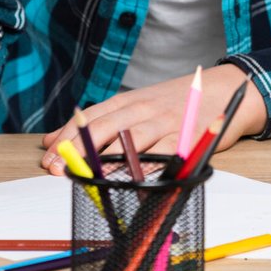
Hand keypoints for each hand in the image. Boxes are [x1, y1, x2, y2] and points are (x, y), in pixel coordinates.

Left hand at [37, 64, 263, 173]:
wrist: (224, 90)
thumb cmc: (175, 103)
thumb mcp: (136, 105)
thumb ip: (98, 122)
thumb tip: (50, 140)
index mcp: (128, 100)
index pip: (90, 117)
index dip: (66, 135)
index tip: (46, 155)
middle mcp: (143, 109)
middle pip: (104, 128)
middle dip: (78, 149)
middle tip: (56, 169)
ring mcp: (165, 123)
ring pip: (129, 141)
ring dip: (105, 161)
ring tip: (83, 176)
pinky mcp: (185, 139)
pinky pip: (161, 156)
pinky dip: (144, 169)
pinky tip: (127, 181)